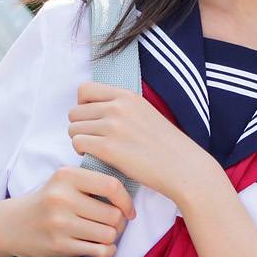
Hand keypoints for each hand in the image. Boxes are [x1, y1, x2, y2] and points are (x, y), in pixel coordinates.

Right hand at [6, 164, 136, 256]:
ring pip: (109, 234)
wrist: (12, 224)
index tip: (129, 210)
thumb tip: (129, 199)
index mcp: (66, 176)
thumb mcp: (64, 182)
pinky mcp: (59, 245)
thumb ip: (92, 183)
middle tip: (113, 225)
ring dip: (112, 238)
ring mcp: (59, 223)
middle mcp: (62, 198)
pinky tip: (101, 247)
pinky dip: (107, 252)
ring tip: (103, 235)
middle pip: (113, 215)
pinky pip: (99, 252)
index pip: (111, 186)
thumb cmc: (47, 202)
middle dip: (119, 223)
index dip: (126, 201)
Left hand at [67, 82, 213, 206]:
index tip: (93, 120)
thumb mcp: (145, 113)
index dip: (83, 106)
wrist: (183, 167)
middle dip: (80, 127)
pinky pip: (77, 143)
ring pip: (73, 128)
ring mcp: (112, 126)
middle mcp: (117, 107)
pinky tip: (97, 157)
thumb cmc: (165, 145)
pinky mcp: (108, 148)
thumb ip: (122, 107)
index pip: (84, 90)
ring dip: (80, 140)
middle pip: (75, 111)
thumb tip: (94, 110)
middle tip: (94, 140)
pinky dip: (82, 152)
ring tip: (96, 150)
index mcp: (127, 96)